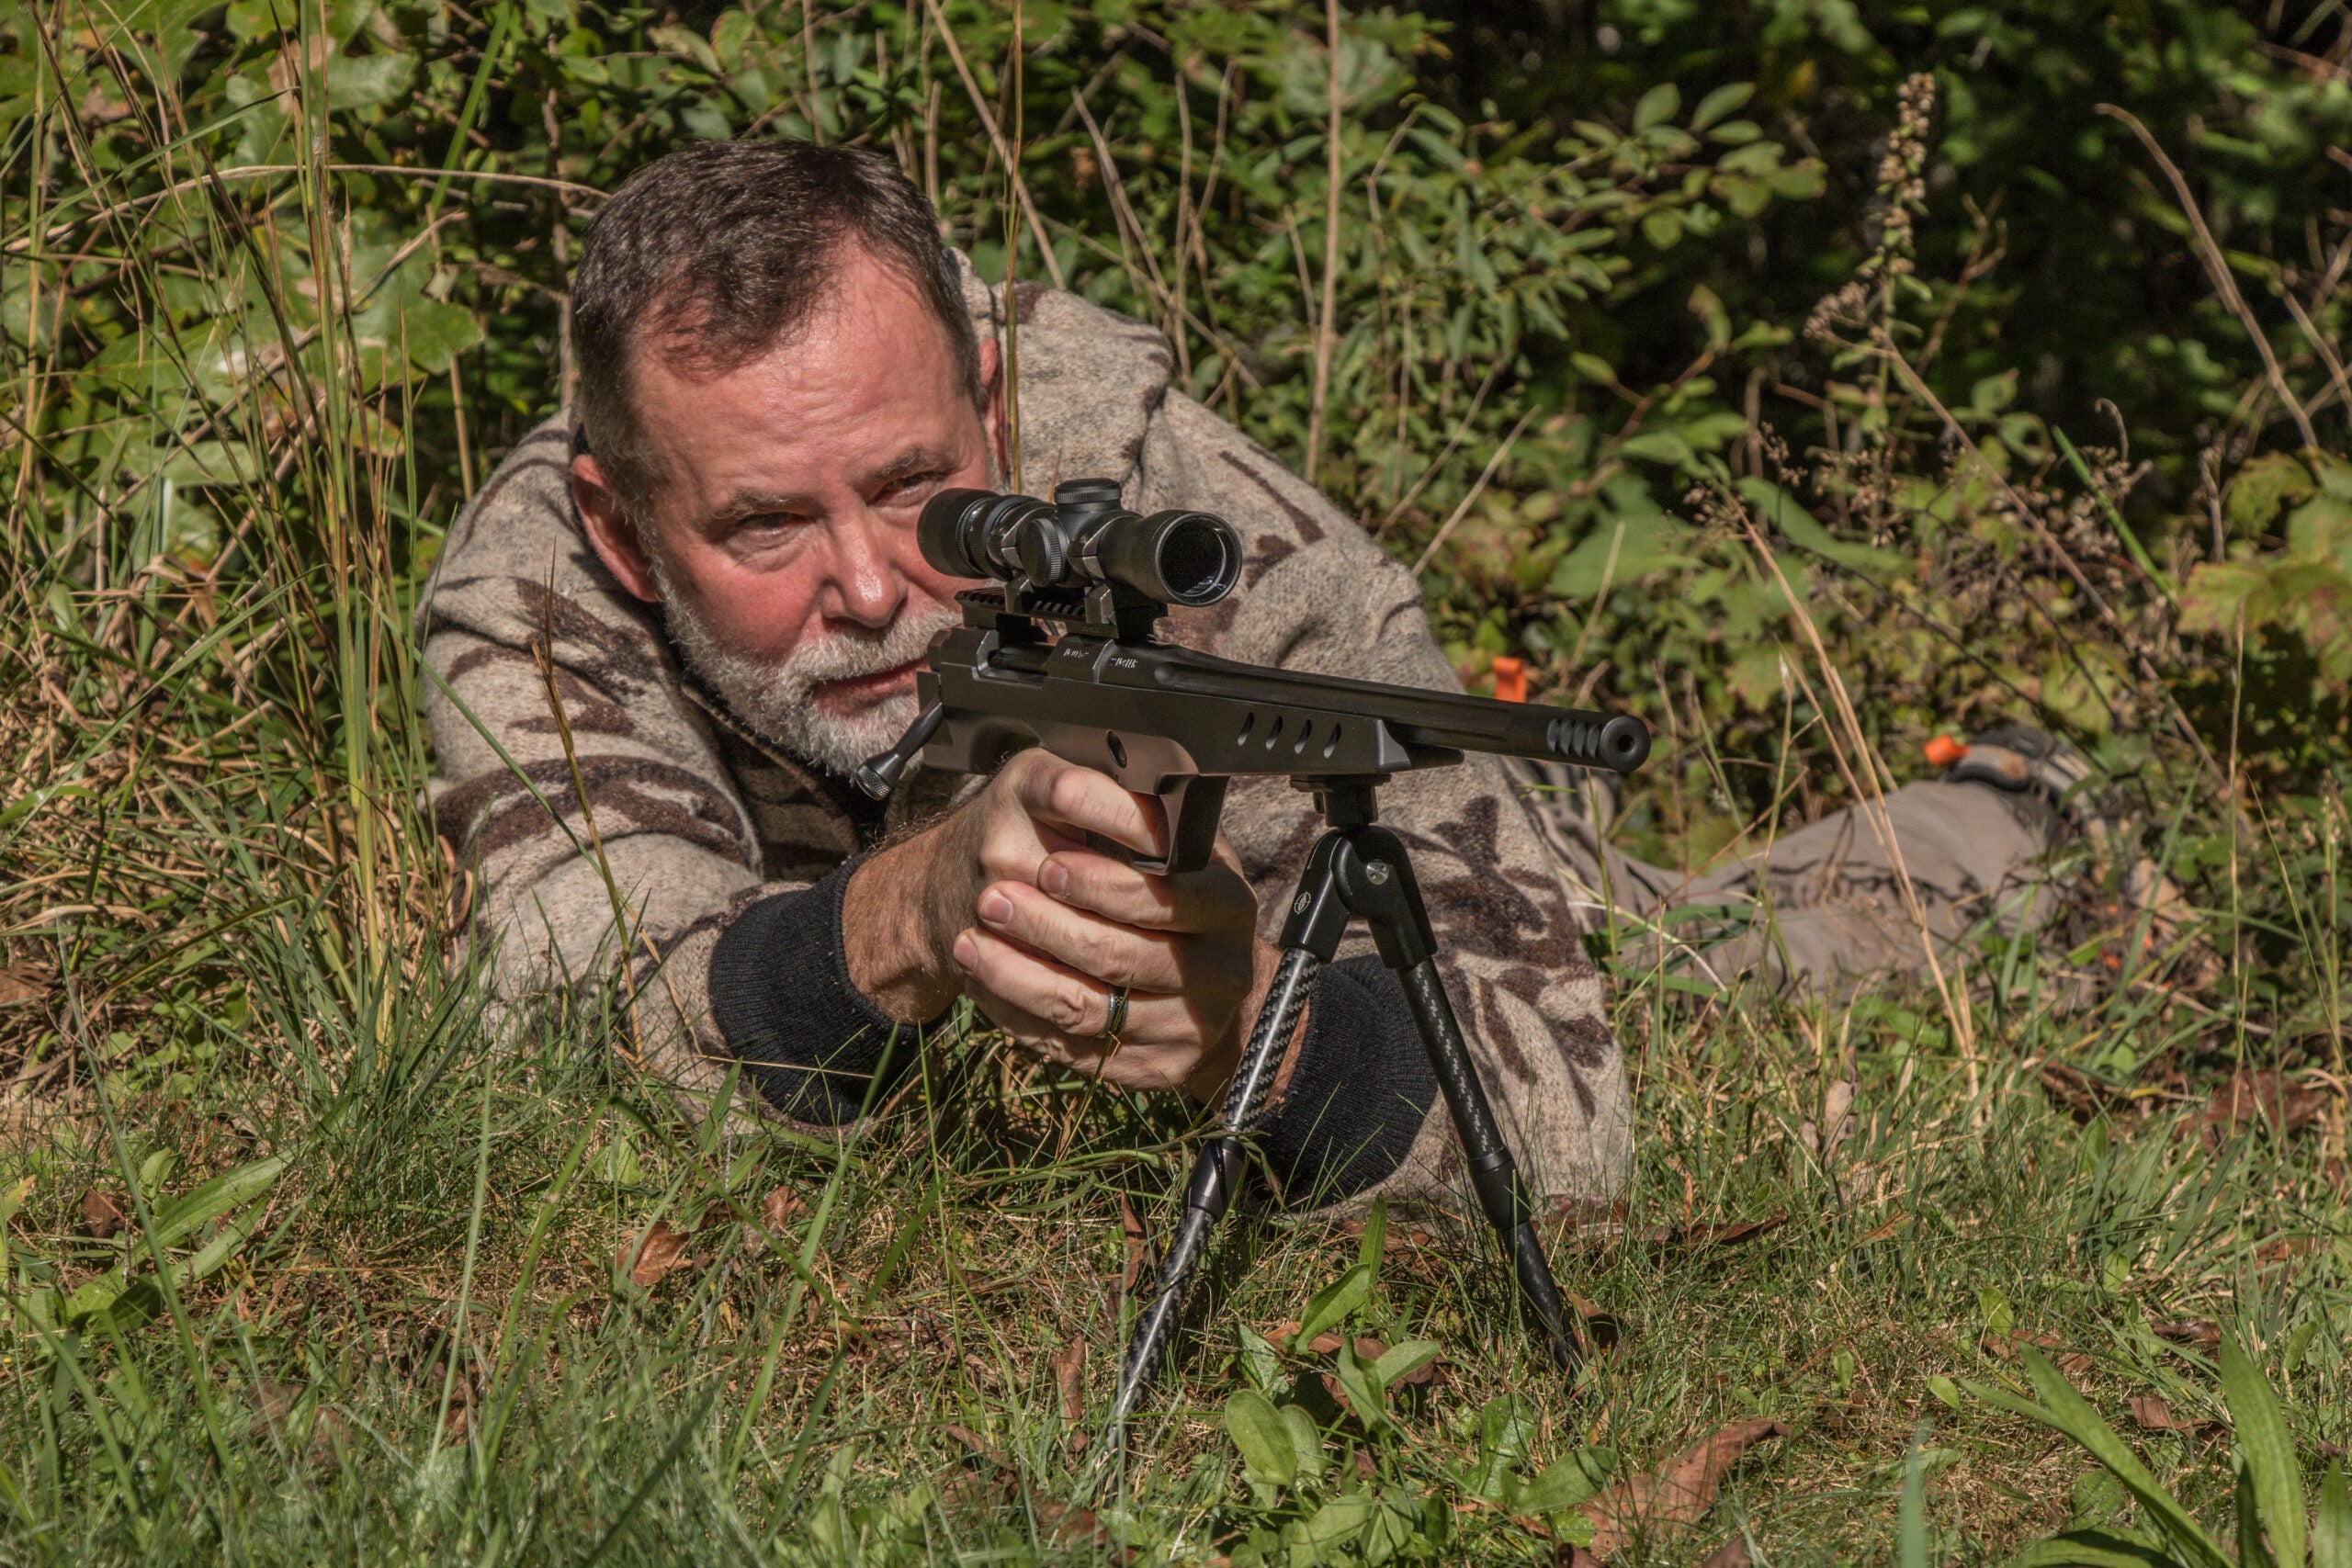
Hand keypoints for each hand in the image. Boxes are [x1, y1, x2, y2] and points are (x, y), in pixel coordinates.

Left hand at [843, 747, 1277, 1099]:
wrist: (1206, 985)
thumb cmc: (1175, 899)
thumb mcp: (1175, 849)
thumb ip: (1147, 823)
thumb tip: (1100, 789)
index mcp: (1227, 904)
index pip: (1164, 896)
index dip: (1101, 884)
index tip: (1048, 865)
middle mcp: (1221, 972)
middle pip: (1119, 955)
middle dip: (1045, 927)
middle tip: (990, 898)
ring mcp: (1191, 1028)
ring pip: (1088, 1009)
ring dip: (1018, 976)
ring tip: (970, 942)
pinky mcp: (1157, 1068)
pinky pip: (1077, 1049)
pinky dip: (1024, 1018)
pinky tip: (989, 986)